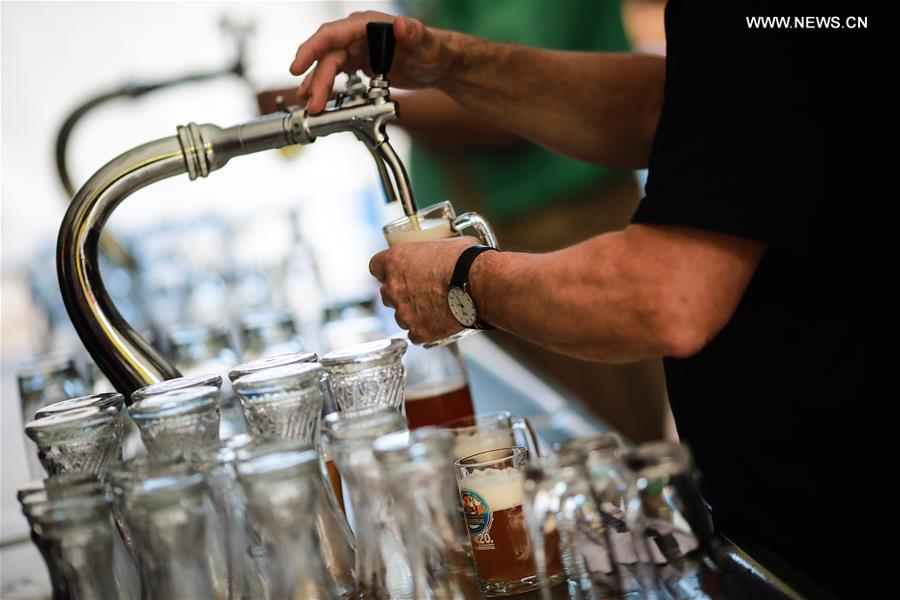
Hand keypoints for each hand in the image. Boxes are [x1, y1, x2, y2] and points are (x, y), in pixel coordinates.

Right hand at [289, 11, 455, 113]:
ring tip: (311, 106)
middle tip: (312, 104)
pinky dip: (326, 87)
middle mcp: (357, 35)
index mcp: (368, 25)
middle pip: (328, 56)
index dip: (312, 49)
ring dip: (317, 86)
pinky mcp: (359, 64)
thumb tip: (401, 24)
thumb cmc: (434, 50)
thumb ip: (414, 34)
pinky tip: (318, 100)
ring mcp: (357, 49)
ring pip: (329, 67)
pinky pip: (336, 74)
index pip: (333, 34)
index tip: (298, 65)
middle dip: (317, 80)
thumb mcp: (427, 44)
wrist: (439, 64)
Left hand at [369, 236, 478, 343]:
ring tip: (435, 308)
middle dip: (401, 293)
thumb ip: (431, 252)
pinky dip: (425, 330)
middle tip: (421, 291)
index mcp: (395, 261)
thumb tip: (439, 252)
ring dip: (413, 313)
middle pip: (387, 293)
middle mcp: (393, 288)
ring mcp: (404, 313)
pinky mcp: (419, 331)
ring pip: (401, 316)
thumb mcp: (445, 243)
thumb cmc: (467, 260)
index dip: (387, 270)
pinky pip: (416, 334)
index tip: (396, 271)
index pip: (376, 266)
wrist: (481, 285)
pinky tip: (439, 323)